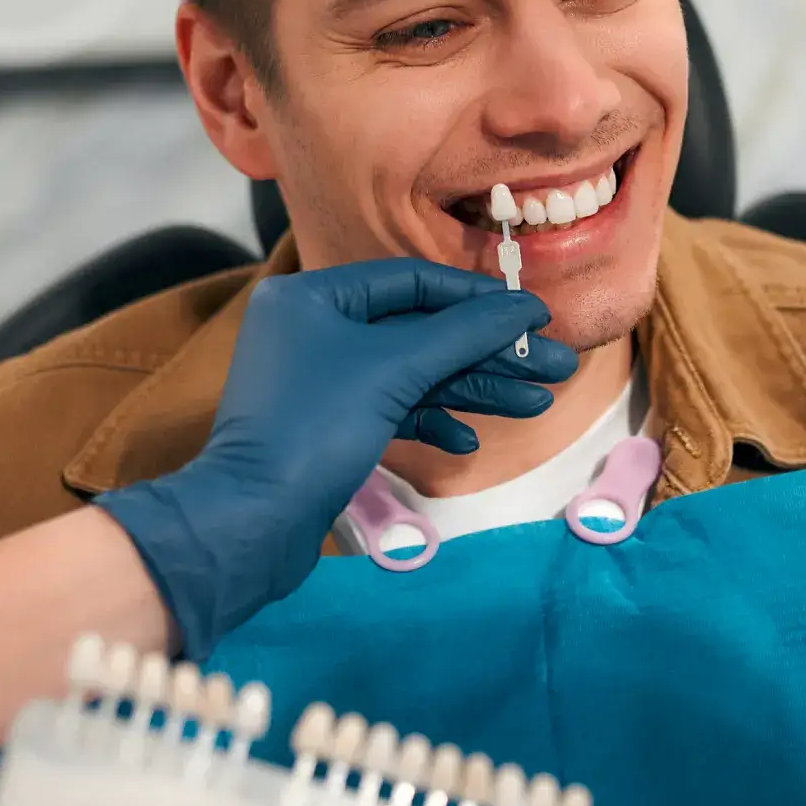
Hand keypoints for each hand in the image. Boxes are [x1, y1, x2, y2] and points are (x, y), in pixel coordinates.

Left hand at [100, 259, 576, 656]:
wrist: (250, 524)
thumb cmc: (315, 429)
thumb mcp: (395, 369)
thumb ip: (464, 333)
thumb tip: (526, 309)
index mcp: (315, 297)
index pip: (413, 282)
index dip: (479, 299)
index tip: (534, 316)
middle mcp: (315, 330)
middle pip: (421, 331)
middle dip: (489, 353)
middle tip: (555, 368)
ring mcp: (323, 382)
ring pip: (414, 375)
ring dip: (474, 389)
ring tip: (538, 403)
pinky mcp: (330, 428)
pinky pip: (394, 410)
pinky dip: (433, 420)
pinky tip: (468, 442)